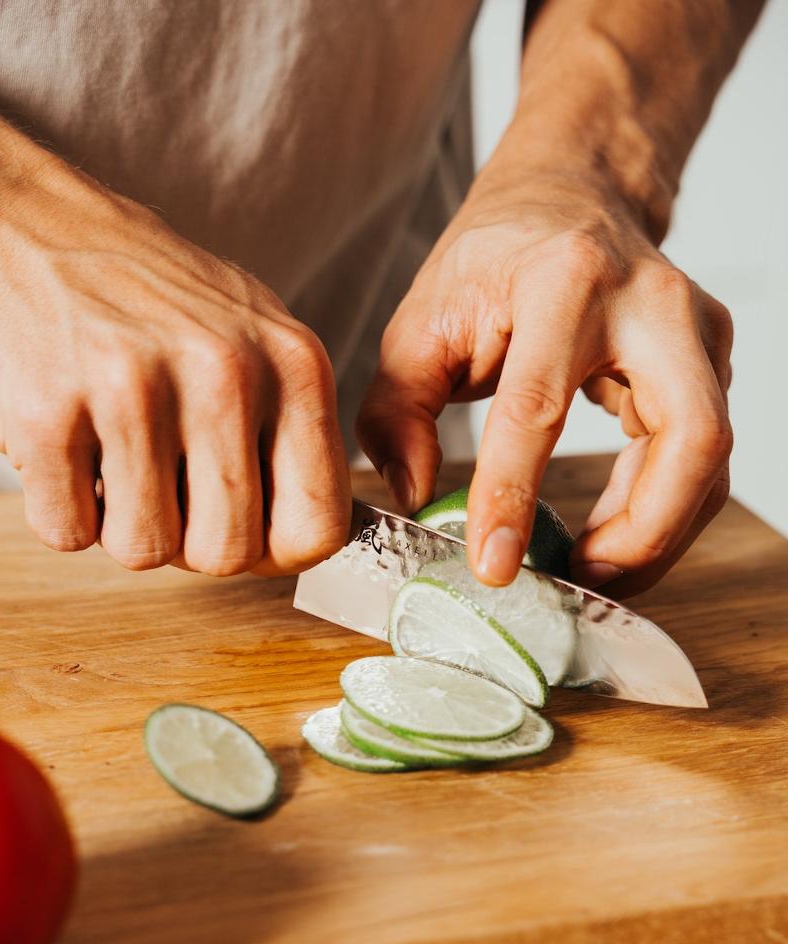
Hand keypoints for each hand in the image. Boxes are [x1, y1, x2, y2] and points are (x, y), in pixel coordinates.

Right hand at [0, 116, 349, 574]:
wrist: (45, 226)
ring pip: (144, 551)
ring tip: (119, 459)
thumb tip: (307, 541)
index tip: (251, 539)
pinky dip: (63, 508)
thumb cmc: (162, 297)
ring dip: (124, 525)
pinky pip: (67, 532)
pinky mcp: (47, 408)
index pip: (319, 526)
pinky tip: (71, 448)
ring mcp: (133, 387)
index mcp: (294, 363)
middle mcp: (224, 372)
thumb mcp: (261, 341)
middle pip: (226, 554)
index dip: (280, 554)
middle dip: (192, 543)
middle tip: (168, 493)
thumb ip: (294, 435)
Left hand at [356, 169, 731, 597]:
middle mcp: (648, 301)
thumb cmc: (489, 262)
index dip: (514, 495)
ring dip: (658, 531)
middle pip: (688, 435)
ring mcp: (695, 327)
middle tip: (580, 579)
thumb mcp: (419, 324)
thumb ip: (398, 412)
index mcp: (561, 280)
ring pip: (711, 455)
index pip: (539, 406)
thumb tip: (420, 497)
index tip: (493, 565)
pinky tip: (614, 533)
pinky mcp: (711, 356)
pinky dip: (663, 507)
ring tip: (592, 568)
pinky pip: (702, 452)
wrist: (568, 199)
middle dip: (642, 531)